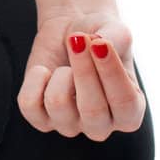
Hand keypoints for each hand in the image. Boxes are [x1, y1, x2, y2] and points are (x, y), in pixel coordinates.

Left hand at [17, 11, 146, 139]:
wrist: (73, 34)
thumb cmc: (101, 37)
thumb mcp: (117, 33)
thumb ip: (116, 40)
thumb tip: (98, 43)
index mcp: (129, 113)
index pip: (125, 104)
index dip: (111, 71)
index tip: (100, 43)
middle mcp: (101, 126)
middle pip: (92, 111)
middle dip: (84, 69)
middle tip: (78, 39)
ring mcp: (70, 125)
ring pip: (58, 106)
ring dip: (60, 73)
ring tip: (65, 63)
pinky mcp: (41, 118)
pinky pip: (30, 106)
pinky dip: (34, 81)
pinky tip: (45, 71)